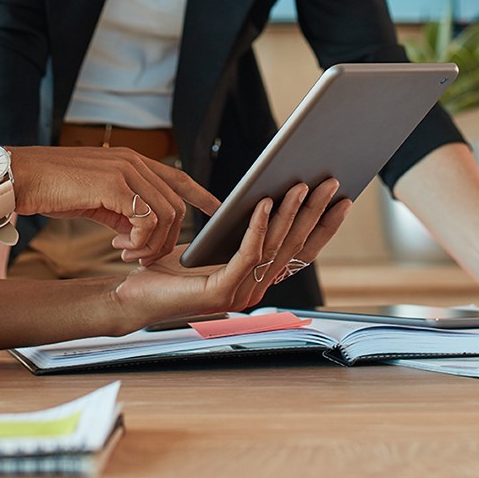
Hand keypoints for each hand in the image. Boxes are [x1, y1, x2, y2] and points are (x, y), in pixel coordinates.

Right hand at [8, 146, 220, 264]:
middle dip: (166, 239)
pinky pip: (147, 220)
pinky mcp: (114, 185)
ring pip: (166, 215)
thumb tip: (139, 232)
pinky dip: (140, 241)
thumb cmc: (52, 189)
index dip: (200, 195)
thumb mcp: (96, 198)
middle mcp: (134, 162)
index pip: (178, 177)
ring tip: (128, 254)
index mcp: (131, 161)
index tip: (218, 210)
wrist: (21, 178)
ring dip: (152, 244)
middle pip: (176, 206)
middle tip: (140, 256)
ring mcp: (126, 171)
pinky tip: (119, 246)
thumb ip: (122, 209)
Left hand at [109, 179, 352, 326]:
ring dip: (290, 214)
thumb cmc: (170, 268)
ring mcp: (240, 294)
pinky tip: (263, 203)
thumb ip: (241, 231)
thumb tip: (268, 196)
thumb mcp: (214, 243)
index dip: (324, 226)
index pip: (301, 251)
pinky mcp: (220, 292)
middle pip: (294, 246)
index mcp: (258, 279)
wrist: (135, 294)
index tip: (343, 199)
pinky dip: (258, 227)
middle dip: (315, 212)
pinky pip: (247, 254)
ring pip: (273, 247)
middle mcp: (256, 290)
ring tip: (300, 185)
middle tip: (331, 182)